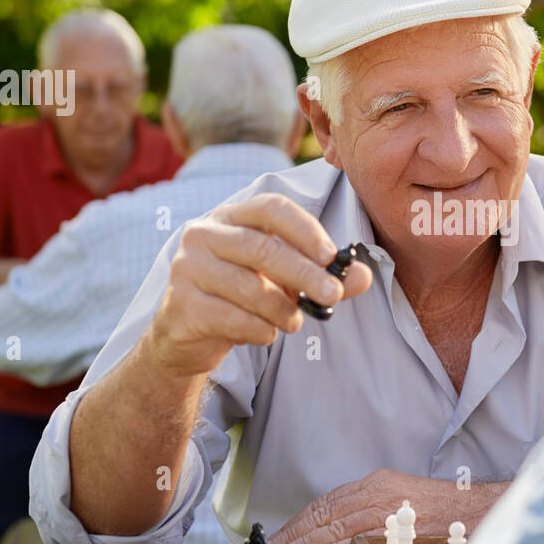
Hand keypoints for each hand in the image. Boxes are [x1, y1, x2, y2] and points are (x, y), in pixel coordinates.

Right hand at [146, 193, 372, 377]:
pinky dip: (259, 330)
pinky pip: (232, 318)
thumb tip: (363, 276)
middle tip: (333, 294)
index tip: (331, 255)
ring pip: (249, 287)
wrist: (186, 336)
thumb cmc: (242, 298)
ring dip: (282, 310)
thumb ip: (324, 277)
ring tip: (295, 323)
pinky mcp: (180, 304)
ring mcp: (187, 268)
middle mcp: (203, 234)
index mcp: (231, 217)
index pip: (271, 207)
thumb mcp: (285, 283)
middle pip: (262, 248)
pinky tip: (265, 333)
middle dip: (304, 274)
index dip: (304, 228)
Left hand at [268, 468, 508, 543]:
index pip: (329, 502)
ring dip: (307, 542)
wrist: (482, 509)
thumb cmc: (443, 511)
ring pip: (339, 525)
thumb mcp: (401, 503)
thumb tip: (335, 538)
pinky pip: (361, 540)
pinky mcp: (402, 527)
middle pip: (328, 512)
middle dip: (296, 532)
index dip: (301, 520)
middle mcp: (381, 492)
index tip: (282, 536)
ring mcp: (390, 509)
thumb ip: (371, 515)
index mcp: (378, 485)